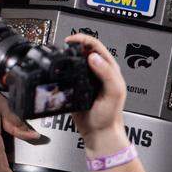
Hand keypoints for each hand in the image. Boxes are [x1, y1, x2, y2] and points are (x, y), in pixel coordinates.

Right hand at [69, 33, 127, 155]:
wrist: (98, 132)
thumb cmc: (109, 116)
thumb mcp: (113, 93)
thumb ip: (107, 74)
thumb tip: (93, 57)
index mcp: (110, 69)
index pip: (96, 46)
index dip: (83, 39)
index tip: (71, 41)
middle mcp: (98, 71)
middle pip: (85, 50)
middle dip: (73, 44)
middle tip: (63, 47)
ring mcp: (86, 78)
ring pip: (75, 60)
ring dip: (67, 54)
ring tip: (59, 54)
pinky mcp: (77, 85)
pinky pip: (68, 71)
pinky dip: (62, 67)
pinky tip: (58, 68)